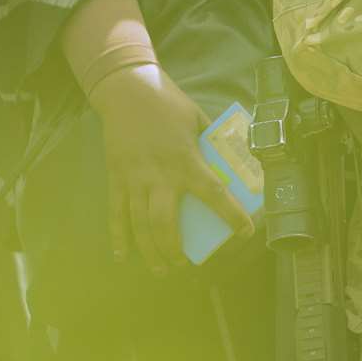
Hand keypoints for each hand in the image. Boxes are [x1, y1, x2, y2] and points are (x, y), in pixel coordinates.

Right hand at [88, 64, 253, 272]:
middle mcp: (159, 175)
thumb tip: (234, 158)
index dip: (231, 215)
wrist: (129, 91)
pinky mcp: (116, 177)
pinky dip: (118, 237)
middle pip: (165, 222)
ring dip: (149, 250)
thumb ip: (213, 143)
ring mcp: (134, 178)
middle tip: (183, 264)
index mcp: (187, 160)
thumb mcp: (200, 120)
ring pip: (139, 224)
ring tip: (161, 268)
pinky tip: (123, 256)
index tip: (245, 232)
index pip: (214, 194)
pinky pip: (116, 213)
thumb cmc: (170, 105)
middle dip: (174, 248)